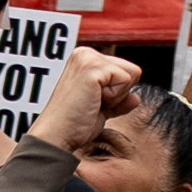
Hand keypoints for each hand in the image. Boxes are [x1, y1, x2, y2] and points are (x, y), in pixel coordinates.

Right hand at [29, 48, 143, 156]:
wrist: (56, 137)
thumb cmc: (73, 125)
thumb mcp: (101, 108)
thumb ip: (119, 100)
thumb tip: (136, 98)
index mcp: (85, 59)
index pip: (125, 70)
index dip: (116, 94)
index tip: (93, 104)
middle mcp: (85, 54)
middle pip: (132, 71)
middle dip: (119, 94)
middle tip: (92, 105)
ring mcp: (87, 58)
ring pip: (132, 74)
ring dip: (116, 96)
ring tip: (91, 103)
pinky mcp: (91, 68)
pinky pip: (125, 80)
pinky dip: (114, 97)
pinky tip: (92, 102)